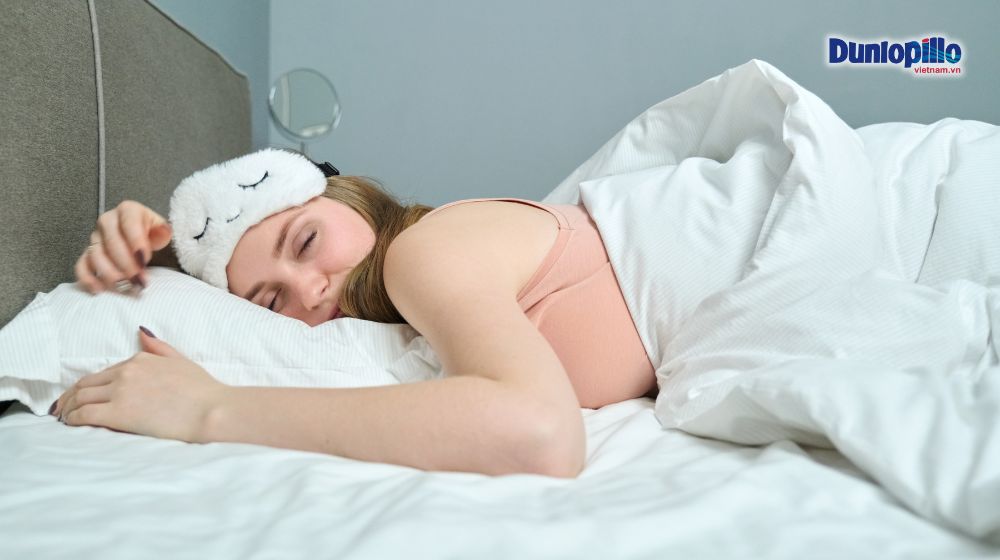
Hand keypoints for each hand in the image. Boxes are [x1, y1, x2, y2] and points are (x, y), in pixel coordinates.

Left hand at [52, 327, 227, 443]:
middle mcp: (127, 371)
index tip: (82, 395)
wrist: (211, 410)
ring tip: (65, 417)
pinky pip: (84, 414)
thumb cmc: (203, 390)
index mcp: (141, 359)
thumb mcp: (182, 361)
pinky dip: (72, 418)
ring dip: (68, 407)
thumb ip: (160, 348)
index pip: (104, 373)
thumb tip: (141, 332)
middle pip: (86, 383)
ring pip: (81, 397)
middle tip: (64, 408)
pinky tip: (70, 424)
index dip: (88, 385)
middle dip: (71, 396)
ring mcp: (121, 391)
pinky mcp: (118, 412)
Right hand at [75, 200, 172, 293]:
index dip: (136, 243)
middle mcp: (107, 221)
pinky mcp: (87, 253)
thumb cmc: (150, 234)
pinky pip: (81, 265)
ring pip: (96, 255)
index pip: (129, 223)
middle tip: (139, 280)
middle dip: (126, 264)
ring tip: (125, 287)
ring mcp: (95, 237)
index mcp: (127, 210)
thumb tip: (162, 231)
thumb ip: (162, 231)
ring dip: (110, 274)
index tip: (144, 260)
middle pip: (112, 242)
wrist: (140, 238)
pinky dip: (88, 278)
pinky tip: (99, 290)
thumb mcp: (161, 230)